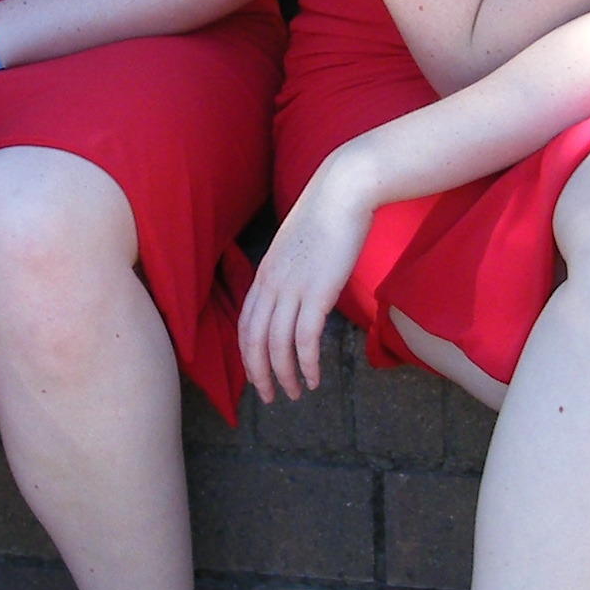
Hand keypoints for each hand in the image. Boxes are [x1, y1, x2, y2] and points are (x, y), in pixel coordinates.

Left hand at [239, 148, 378, 402]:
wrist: (344, 191)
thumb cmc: (327, 214)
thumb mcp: (299, 247)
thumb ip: (293, 271)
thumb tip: (300, 291)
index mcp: (264, 274)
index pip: (245, 324)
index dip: (248, 355)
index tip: (257, 374)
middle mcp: (271, 284)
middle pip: (254, 341)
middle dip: (259, 374)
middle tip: (270, 398)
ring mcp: (292, 289)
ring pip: (277, 345)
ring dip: (284, 375)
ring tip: (295, 394)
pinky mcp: (317, 292)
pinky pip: (305, 339)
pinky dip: (307, 364)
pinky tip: (314, 379)